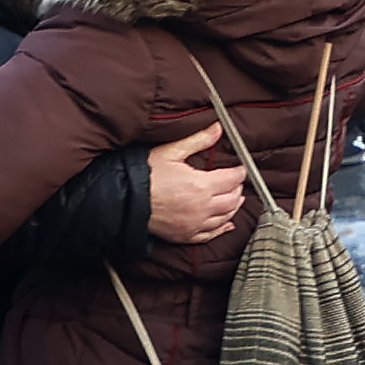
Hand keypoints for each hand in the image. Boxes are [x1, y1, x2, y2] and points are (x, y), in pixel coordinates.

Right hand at [146, 122, 247, 243]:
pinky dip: (222, 229)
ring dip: (233, 207)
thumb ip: (198, 140)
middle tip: (237, 182)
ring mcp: (194, 223)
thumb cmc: (142, 175)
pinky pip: (210, 235)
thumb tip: (217, 129)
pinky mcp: (185, 235)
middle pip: (232, 199)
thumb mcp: (170, 152)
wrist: (122, 200)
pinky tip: (226, 225)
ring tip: (236, 199)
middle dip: (238, 189)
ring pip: (225, 217)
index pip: (232, 179)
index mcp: (201, 185)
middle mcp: (202, 207)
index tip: (241, 168)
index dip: (240, 172)